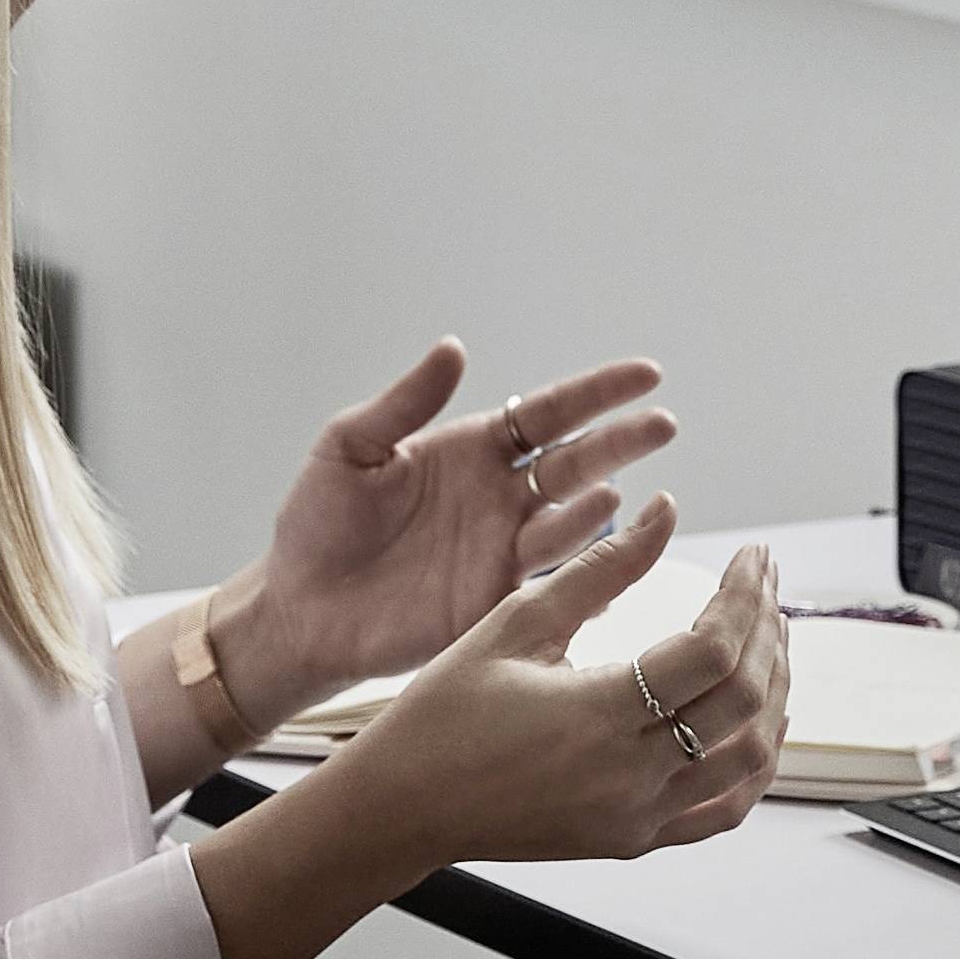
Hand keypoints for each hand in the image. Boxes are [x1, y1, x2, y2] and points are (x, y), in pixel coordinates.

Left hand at [234, 344, 678, 719]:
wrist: (297, 611)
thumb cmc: (316, 526)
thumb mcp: (349, 450)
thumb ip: (402, 404)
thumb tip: (452, 348)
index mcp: (474, 449)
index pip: (550, 413)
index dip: (598, 394)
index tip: (648, 374)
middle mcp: (502, 495)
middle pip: (578, 460)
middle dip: (622, 442)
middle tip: (662, 424)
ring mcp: (504, 549)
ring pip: (570, 521)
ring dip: (597, 506)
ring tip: (611, 493)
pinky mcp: (496, 601)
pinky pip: (553, 581)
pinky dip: (583, 567)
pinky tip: (605, 554)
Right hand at [347, 499, 791, 870]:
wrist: (400, 806)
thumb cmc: (442, 716)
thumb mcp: (515, 623)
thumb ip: (600, 568)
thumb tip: (663, 514)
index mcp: (596, 717)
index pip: (713, 650)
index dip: (746, 595)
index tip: (753, 557)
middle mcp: (627, 777)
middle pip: (745, 699)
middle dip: (768, 629)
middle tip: (764, 583)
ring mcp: (636, 817)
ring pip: (750, 758)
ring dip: (774, 691)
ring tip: (769, 637)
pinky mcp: (634, 840)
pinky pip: (724, 809)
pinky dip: (756, 762)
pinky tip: (761, 719)